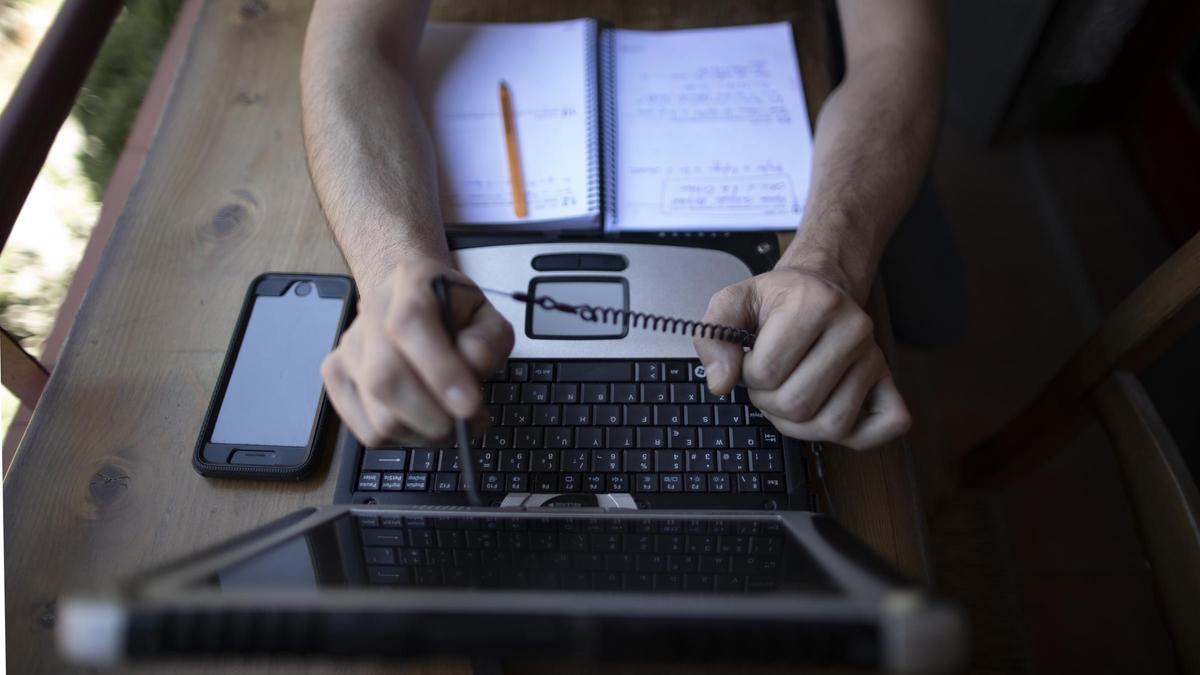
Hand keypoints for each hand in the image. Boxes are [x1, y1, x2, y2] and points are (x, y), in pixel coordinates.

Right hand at [321, 259, 513, 446]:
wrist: (409, 299)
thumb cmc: (451, 311)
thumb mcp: (486, 315)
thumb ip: (487, 340)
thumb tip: (471, 370)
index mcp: (411, 283)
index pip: (411, 326)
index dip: (440, 371)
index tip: (470, 405)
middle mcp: (370, 313)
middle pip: (385, 379)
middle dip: (435, 419)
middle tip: (470, 423)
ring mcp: (348, 347)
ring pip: (378, 416)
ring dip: (425, 433)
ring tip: (451, 422)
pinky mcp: (336, 378)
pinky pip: (369, 431)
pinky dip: (404, 438)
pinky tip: (423, 421)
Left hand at [693, 265, 909, 449]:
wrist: (818, 289)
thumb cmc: (778, 301)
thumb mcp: (734, 302)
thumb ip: (713, 337)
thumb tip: (720, 382)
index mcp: (816, 303)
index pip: (767, 373)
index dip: (747, 376)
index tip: (751, 361)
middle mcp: (854, 329)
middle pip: (798, 404)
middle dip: (769, 402)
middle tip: (769, 381)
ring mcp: (875, 357)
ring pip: (833, 425)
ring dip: (799, 423)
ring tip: (790, 394)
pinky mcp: (888, 381)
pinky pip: (886, 426)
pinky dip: (857, 435)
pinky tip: (828, 412)